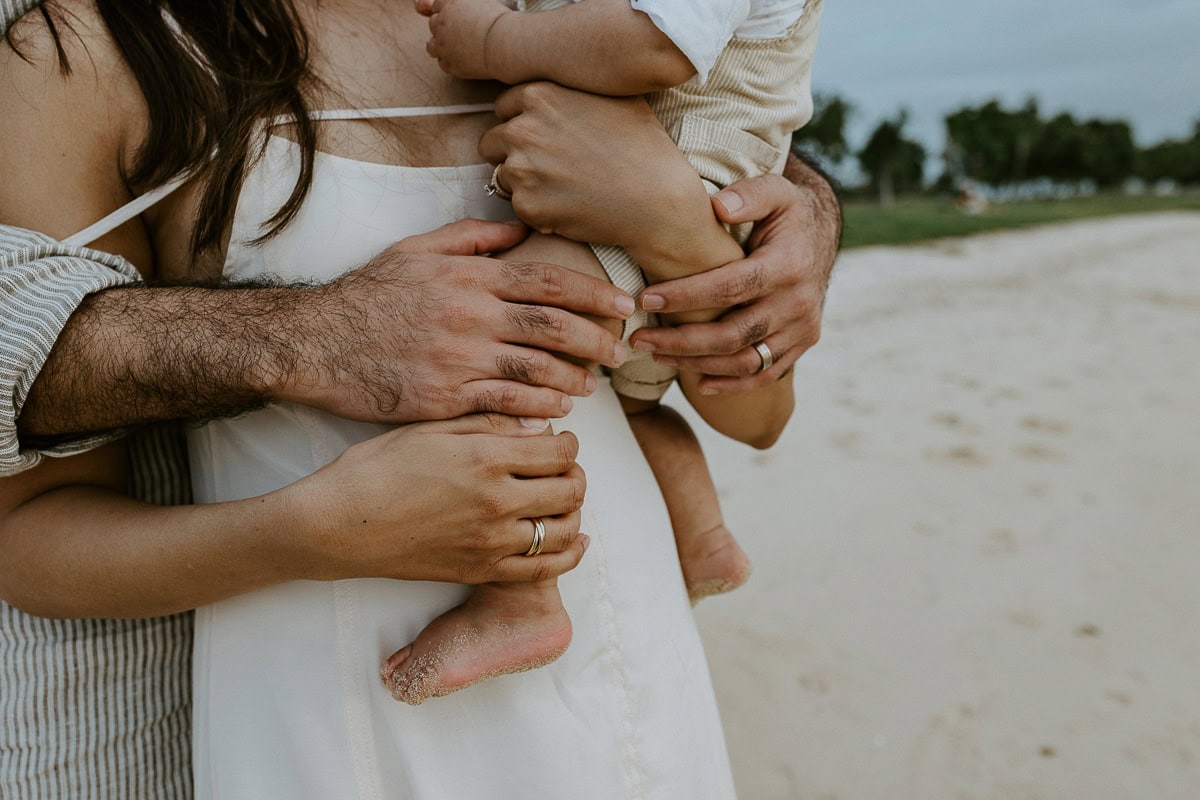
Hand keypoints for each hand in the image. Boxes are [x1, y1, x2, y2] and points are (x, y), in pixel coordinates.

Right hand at [279, 219, 633, 421]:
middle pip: (554, 325)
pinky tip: (557, 410)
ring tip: (592, 384)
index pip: (548, 279)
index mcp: (468, 276)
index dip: (594, 292)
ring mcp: (458, 358)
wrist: (313, 342)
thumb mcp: (415, 251)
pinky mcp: (444, 397)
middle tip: (621, 350)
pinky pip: (507, 403)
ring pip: (538, 368)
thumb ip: (470, 237)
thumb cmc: (366, 296)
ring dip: (575, 378)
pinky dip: (539, 407)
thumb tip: (520, 229)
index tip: (623, 303)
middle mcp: (470, 314)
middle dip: (597, 338)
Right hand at [291, 414, 588, 584]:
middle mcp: (497, 501)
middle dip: (574, 474)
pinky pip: (543, 569)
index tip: (559, 440)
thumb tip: (540, 426)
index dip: (567, 443)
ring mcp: (491, 541)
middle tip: (563, 467)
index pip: (558, 450)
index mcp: (486, 457)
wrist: (339, 524)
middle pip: (569, 488)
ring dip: (574, 511)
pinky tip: (574, 540)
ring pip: (563, 529)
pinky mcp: (481, 571)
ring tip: (563, 499)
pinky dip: (569, 554)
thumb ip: (490, 424)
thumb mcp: (432, 429)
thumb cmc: (377, 468)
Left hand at [416, 0, 510, 79]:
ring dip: (440, 46)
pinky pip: (442, 63)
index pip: (437, 5)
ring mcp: (444, 46)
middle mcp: (442, 23)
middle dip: (443, 28)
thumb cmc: (500, 21)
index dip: (446, 12)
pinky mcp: (450, 64)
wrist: (506, 43)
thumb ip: (464, 3)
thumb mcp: (482, 1)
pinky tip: (461, 59)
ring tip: (454, 48)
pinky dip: (449, 61)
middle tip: (457, 33)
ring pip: (432, 46)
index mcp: (449, 4)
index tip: (455, 17)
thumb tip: (457, 4)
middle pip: (433, 24)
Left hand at [479, 82, 703, 247]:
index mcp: (539, 95)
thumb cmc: (644, 147)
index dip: (523, 121)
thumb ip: (571, 89)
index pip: (504, 106)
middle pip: (492, 141)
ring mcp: (521, 170)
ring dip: (523, 182)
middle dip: (514, 152)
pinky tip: (568, 206)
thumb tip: (558, 88)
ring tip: (561, 187)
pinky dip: (537, 209)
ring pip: (501, 175)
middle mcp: (522, 129)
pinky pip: (518, 206)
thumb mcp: (612, 96)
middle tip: (549, 166)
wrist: (658, 200)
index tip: (545, 137)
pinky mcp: (527, 206)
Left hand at [629, 168, 840, 392]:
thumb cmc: (785, 212)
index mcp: (789, 264)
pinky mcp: (801, 344)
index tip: (646, 299)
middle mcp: (799, 302)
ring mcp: (802, 328)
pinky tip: (697, 384)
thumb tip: (719, 207)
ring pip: (745, 360)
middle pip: (733, 334)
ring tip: (656, 354)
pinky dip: (731, 385)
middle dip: (681, 340)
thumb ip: (749, 194)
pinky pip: (765, 374)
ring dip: (696, 364)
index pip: (731, 287)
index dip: (687, 296)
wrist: (820, 235)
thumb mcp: (775, 190)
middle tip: (638, 338)